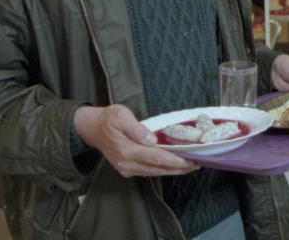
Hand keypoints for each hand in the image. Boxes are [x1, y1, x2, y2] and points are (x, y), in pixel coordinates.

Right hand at [73, 105, 197, 177]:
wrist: (92, 129)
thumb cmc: (108, 119)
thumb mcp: (121, 115)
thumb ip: (137, 128)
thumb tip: (151, 139)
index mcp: (126, 150)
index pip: (156, 158)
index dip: (174, 161)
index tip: (190, 160)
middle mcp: (127, 163)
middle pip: (158, 169)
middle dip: (178, 168)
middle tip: (196, 164)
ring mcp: (126, 168)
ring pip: (154, 172)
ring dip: (172, 170)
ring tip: (189, 166)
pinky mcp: (127, 169)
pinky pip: (148, 171)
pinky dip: (162, 169)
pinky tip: (173, 166)